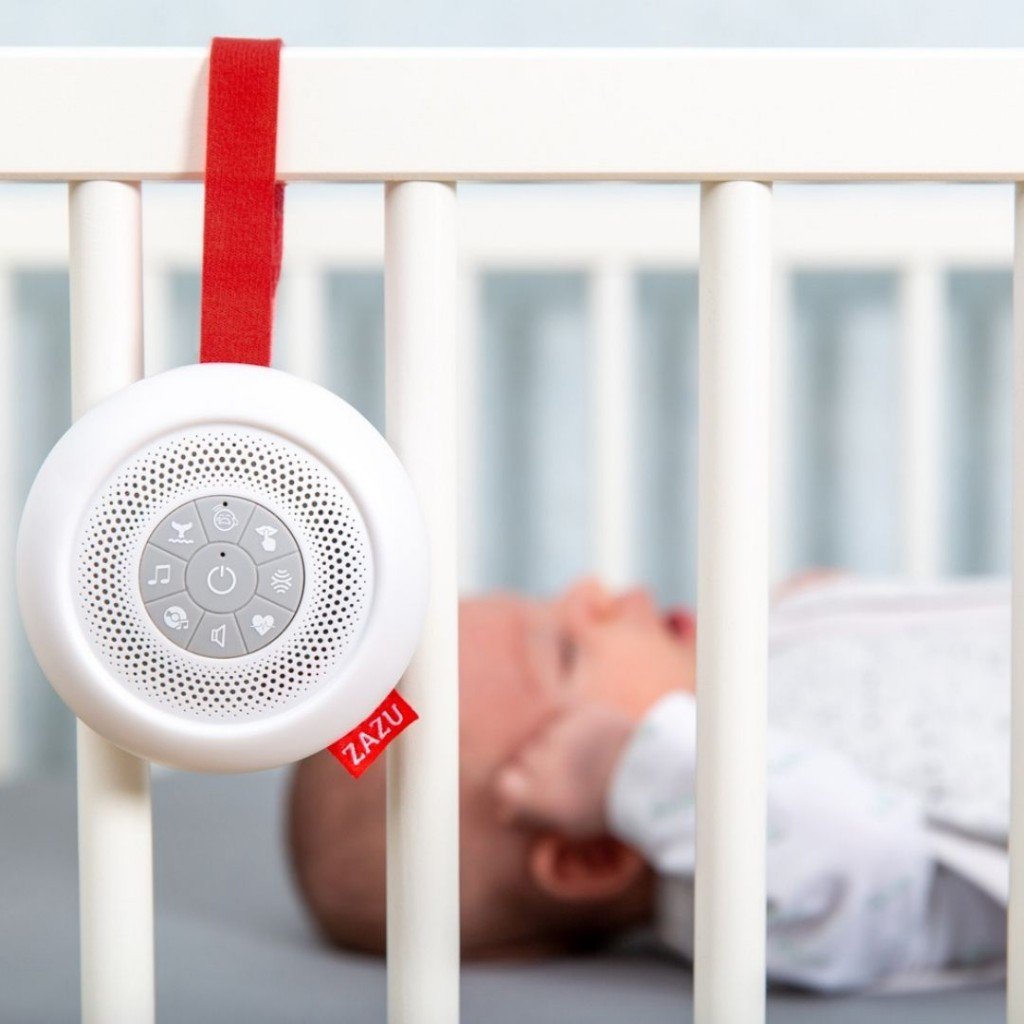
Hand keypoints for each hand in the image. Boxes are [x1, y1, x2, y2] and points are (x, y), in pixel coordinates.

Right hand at [494, 701, 635, 838]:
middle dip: (537, 766)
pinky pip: (565, 715)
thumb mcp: (567, 826)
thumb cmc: (607, 810)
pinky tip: (587, 739)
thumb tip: (505, 812)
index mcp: (536, 796)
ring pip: (544, 735)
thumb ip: (531, 814)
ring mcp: (560, 734)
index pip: (504, 784)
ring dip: (555, 744)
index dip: (515, 787)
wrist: (648, 778)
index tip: (528, 794)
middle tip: (563, 777)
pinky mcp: (580, 713)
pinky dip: (572, 726)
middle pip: (524, 758)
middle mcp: (541, 762)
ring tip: (581, 758)